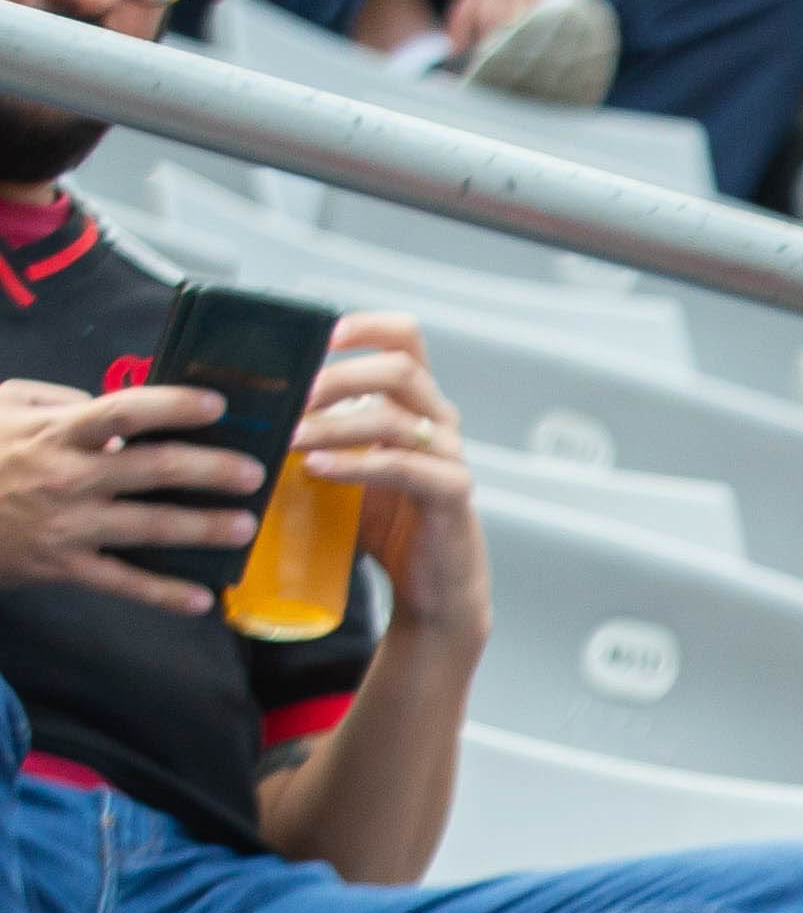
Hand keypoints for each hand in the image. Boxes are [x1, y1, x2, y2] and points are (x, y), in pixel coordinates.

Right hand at [0, 379, 263, 612]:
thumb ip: (57, 400)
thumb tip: (111, 412)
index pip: (124, 412)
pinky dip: (163, 594)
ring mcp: (70, 524)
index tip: (217, 406)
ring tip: (244, 528)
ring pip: (150, 527)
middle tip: (254, 474)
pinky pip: (123, 583)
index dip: (172, 406)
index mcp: (58, 433)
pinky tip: (202, 600)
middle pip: (155, 469)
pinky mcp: (64, 565)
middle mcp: (70, 477)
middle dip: (212, 470)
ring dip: (203, 528)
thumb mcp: (5, 408)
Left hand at [296, 318, 484, 638]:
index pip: (404, 338)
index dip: (363, 325)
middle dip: (335, 377)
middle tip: (290, 398)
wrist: (431, 586)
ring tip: (289, 440)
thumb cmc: (383, 523)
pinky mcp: (452, 494)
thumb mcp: (340, 464)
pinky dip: (354, 464)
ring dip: (332, 423)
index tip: (319, 336)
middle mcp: (439, 422)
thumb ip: (313, 433)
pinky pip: (403, 466)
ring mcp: (449, 457)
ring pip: (393, 416)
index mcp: (415, 404)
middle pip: (399, 368)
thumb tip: (240, 408)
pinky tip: (317, 469)